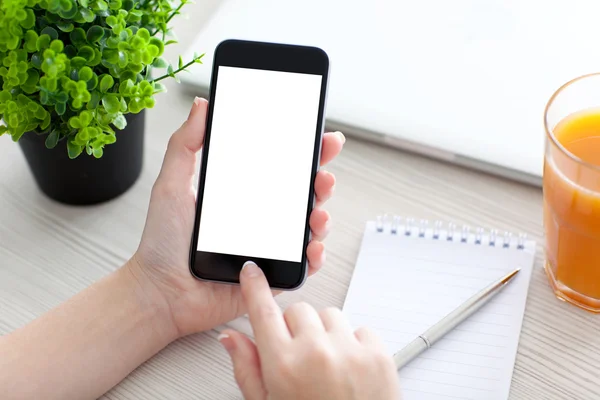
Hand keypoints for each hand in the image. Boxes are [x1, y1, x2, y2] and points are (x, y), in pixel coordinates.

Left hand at [128, 97, 344, 336]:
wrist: (160, 291)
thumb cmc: (162, 242)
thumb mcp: (171, 184)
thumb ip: (186, 144)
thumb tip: (203, 105)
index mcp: (242, 194)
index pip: (280, 167)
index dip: (305, 152)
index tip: (321, 137)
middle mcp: (260, 217)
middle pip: (303, 194)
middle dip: (321, 181)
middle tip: (323, 174)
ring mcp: (269, 246)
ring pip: (308, 227)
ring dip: (322, 216)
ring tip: (317, 212)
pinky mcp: (271, 275)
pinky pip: (302, 265)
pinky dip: (314, 256)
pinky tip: (312, 246)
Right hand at [217, 262, 400, 399]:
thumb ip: (247, 368)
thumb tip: (231, 337)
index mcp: (283, 365)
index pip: (262, 310)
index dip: (255, 287)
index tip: (253, 272)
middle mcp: (316, 352)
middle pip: (299, 310)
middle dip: (295, 327)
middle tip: (300, 355)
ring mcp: (350, 351)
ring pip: (330, 314)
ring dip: (326, 332)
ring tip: (328, 365)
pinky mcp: (378, 354)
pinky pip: (361, 328)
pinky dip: (354, 344)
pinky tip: (349, 369)